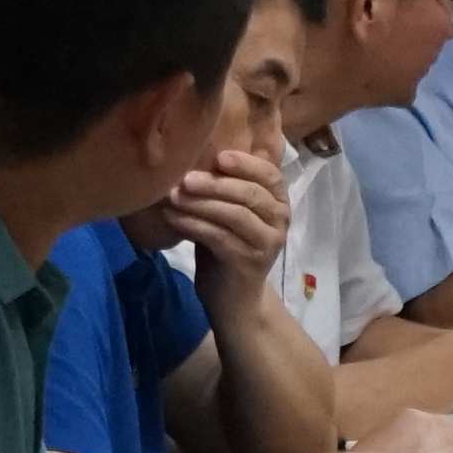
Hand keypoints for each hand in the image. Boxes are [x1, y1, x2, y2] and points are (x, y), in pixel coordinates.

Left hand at [164, 148, 293, 300]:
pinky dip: (194, 225)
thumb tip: (191, 155)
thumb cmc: (226, 246)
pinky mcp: (250, 262)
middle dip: (215, 183)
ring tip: (172, 196)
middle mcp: (280, 220)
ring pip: (235, 215)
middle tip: (184, 178)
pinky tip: (173, 218)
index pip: (269, 174)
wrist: (233, 297)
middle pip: (250, 193)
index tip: (218, 157)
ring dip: (201, 203)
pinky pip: (220, 237)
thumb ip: (223, 188)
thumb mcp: (227, 212)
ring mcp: (268, 242)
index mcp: (278, 201)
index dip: (245, 164)